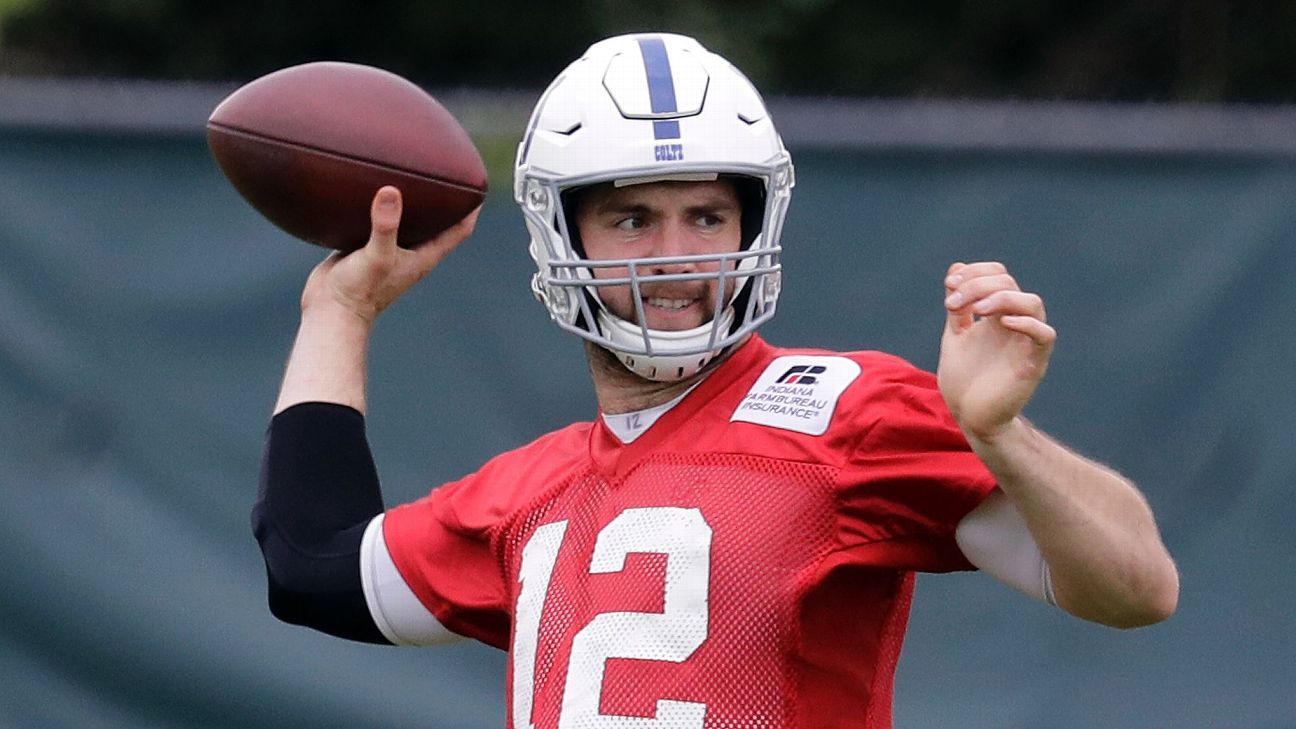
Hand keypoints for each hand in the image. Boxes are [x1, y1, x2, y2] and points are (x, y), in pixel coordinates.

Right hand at [300, 186, 479, 322]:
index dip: (471, 209)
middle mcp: (411, 252)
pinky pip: (382, 221)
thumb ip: (385, 225)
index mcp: (424, 256)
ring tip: (413, 173)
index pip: (459, 230)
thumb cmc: (360, 291)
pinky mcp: (368, 247)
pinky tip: (375, 187)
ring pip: (409, 220)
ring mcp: (390, 249)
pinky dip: (384, 207)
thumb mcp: (377, 255)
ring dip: (413, 201)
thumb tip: (391, 191)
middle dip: (445, 200)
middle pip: (438, 222)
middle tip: (447, 171)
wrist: (331, 309)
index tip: (478, 185)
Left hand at [937, 261, 1055, 442]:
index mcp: (996, 315)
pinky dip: (1027, 323)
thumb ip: (958, 307)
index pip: (999, 275)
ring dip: (1002, 297)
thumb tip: (956, 268)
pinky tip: (1001, 323)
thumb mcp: (955, 336)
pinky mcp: (1032, 364)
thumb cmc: (964, 380)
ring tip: (977, 310)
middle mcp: (1014, 324)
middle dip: (977, 285)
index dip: (976, 271)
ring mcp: (1024, 343)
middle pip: (1009, 283)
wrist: (969, 417)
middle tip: (953, 304)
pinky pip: (1045, 335)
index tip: (950, 286)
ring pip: (1033, 302)